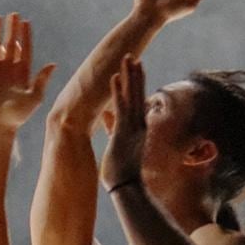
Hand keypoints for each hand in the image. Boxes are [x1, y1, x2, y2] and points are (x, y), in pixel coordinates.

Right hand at [0, 13, 54, 131]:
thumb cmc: (18, 115)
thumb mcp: (34, 98)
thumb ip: (41, 80)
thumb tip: (52, 64)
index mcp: (22, 73)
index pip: (24, 50)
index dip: (25, 36)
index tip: (25, 22)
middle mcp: (8, 69)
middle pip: (10, 44)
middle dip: (11, 30)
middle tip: (12, 14)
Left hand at [101, 56, 148, 188]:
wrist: (126, 187)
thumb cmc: (121, 172)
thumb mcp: (118, 146)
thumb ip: (114, 129)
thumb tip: (107, 117)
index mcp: (137, 128)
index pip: (137, 101)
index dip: (136, 84)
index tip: (135, 68)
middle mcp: (138, 125)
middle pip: (138, 94)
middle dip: (135, 75)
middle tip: (133, 56)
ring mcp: (132, 127)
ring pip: (132, 97)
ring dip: (129, 77)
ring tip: (128, 58)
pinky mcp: (123, 132)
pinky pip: (120, 107)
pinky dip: (117, 92)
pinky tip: (115, 77)